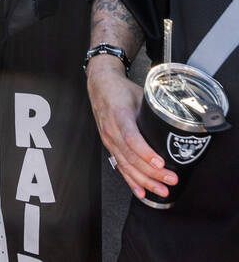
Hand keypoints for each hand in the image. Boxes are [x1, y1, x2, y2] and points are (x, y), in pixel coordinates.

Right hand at [87, 58, 176, 199]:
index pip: (131, 138)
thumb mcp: (139, 95)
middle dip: (151, 172)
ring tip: (161, 190)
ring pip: (125, 165)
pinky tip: (141, 192)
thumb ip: (154, 111)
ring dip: (144, 180)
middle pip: (131, 156)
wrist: (100, 86)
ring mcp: (109, 139)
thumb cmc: (120, 90)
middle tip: (170, 179)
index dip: (146, 152)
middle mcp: (111, 130)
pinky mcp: (109, 145)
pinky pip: (120, 166)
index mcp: (119, 115)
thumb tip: (178, 123)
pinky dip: (130, 180)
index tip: (160, 162)